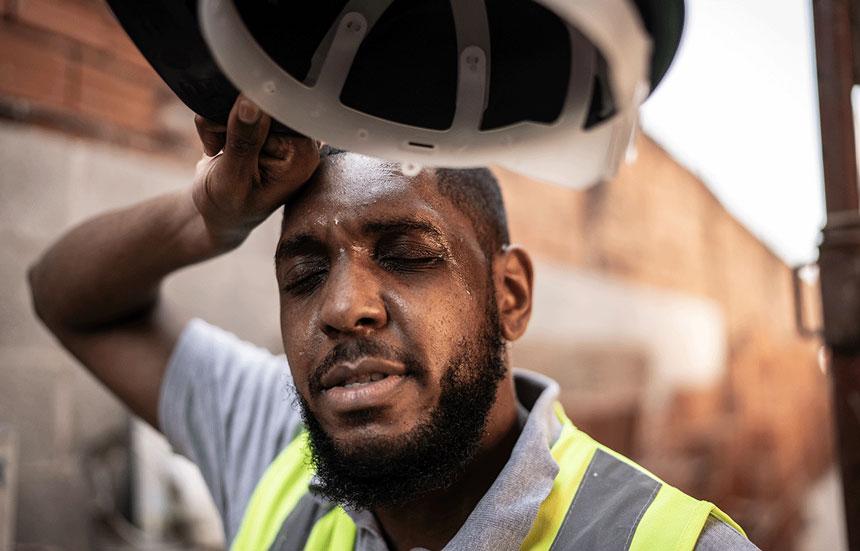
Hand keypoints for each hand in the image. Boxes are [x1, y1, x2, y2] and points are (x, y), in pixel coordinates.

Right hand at [191, 94, 319, 248]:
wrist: (216, 215)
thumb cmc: (228, 207)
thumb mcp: (233, 178)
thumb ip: (243, 141)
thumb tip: (251, 102)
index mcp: (302, 155)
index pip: (278, 110)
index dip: (250, 115)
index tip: (232, 139)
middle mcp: (298, 141)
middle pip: (261, 102)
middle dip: (230, 118)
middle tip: (220, 148)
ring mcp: (280, 133)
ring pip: (243, 100)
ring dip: (219, 120)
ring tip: (219, 149)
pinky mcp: (261, 126)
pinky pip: (234, 104)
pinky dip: (217, 121)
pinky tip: (218, 145)